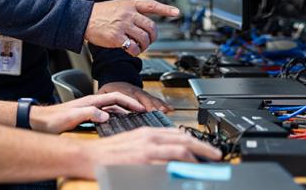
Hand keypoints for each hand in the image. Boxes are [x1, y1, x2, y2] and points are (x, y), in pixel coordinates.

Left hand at [29, 92, 144, 133]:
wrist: (39, 121)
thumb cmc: (52, 119)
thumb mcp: (71, 117)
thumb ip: (88, 114)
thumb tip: (105, 115)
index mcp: (90, 101)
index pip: (115, 97)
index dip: (129, 102)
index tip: (140, 108)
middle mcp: (92, 103)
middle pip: (117, 101)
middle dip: (131, 104)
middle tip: (144, 111)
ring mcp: (89, 108)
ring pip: (112, 107)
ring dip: (125, 110)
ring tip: (136, 116)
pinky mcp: (87, 115)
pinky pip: (107, 113)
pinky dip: (116, 116)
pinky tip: (119, 122)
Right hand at [77, 127, 222, 177]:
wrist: (89, 156)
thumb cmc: (109, 152)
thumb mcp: (134, 143)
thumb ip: (152, 146)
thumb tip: (170, 153)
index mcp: (148, 132)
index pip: (179, 133)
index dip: (196, 141)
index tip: (207, 148)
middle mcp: (149, 138)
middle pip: (184, 140)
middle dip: (204, 148)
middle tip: (216, 156)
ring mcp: (147, 150)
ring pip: (179, 150)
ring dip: (196, 158)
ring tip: (207, 165)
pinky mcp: (142, 162)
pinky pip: (167, 164)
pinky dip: (179, 168)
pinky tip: (187, 173)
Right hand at [85, 0, 179, 54]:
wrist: (83, 19)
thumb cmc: (100, 14)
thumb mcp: (119, 5)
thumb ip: (132, 11)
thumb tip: (145, 23)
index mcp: (130, 4)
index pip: (152, 5)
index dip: (166, 9)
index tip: (177, 12)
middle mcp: (128, 13)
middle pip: (151, 27)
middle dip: (153, 37)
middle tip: (148, 41)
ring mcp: (123, 25)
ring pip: (144, 38)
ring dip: (144, 46)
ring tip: (138, 47)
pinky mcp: (116, 37)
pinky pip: (133, 47)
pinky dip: (135, 52)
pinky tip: (131, 51)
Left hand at [97, 82, 171, 112]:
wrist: (114, 76)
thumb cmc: (108, 89)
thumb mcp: (101, 94)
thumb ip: (103, 102)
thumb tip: (104, 112)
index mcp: (122, 91)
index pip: (130, 98)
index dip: (138, 104)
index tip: (144, 111)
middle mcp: (134, 91)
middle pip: (144, 98)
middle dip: (152, 105)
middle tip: (159, 113)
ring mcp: (141, 92)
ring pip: (151, 98)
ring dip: (159, 105)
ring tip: (166, 111)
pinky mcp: (145, 95)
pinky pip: (155, 99)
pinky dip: (163, 104)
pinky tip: (169, 109)